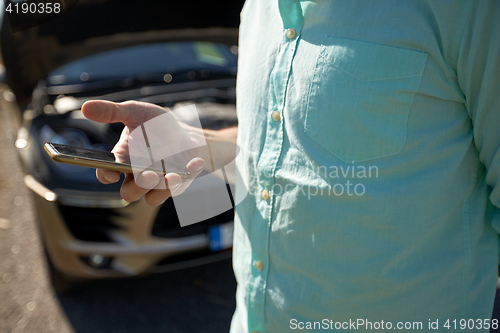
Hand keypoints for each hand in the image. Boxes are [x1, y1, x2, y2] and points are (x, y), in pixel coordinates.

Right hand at [81, 100, 204, 206]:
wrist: (186, 133)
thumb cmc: (156, 125)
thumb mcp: (136, 112)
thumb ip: (112, 112)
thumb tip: (85, 107)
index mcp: (121, 159)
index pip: (106, 173)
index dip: (106, 175)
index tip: (112, 172)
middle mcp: (135, 175)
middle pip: (129, 193)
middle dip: (138, 186)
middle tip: (148, 174)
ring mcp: (155, 184)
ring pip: (151, 197)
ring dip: (161, 188)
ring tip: (172, 175)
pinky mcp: (175, 185)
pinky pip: (177, 189)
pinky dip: (187, 176)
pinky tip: (195, 162)